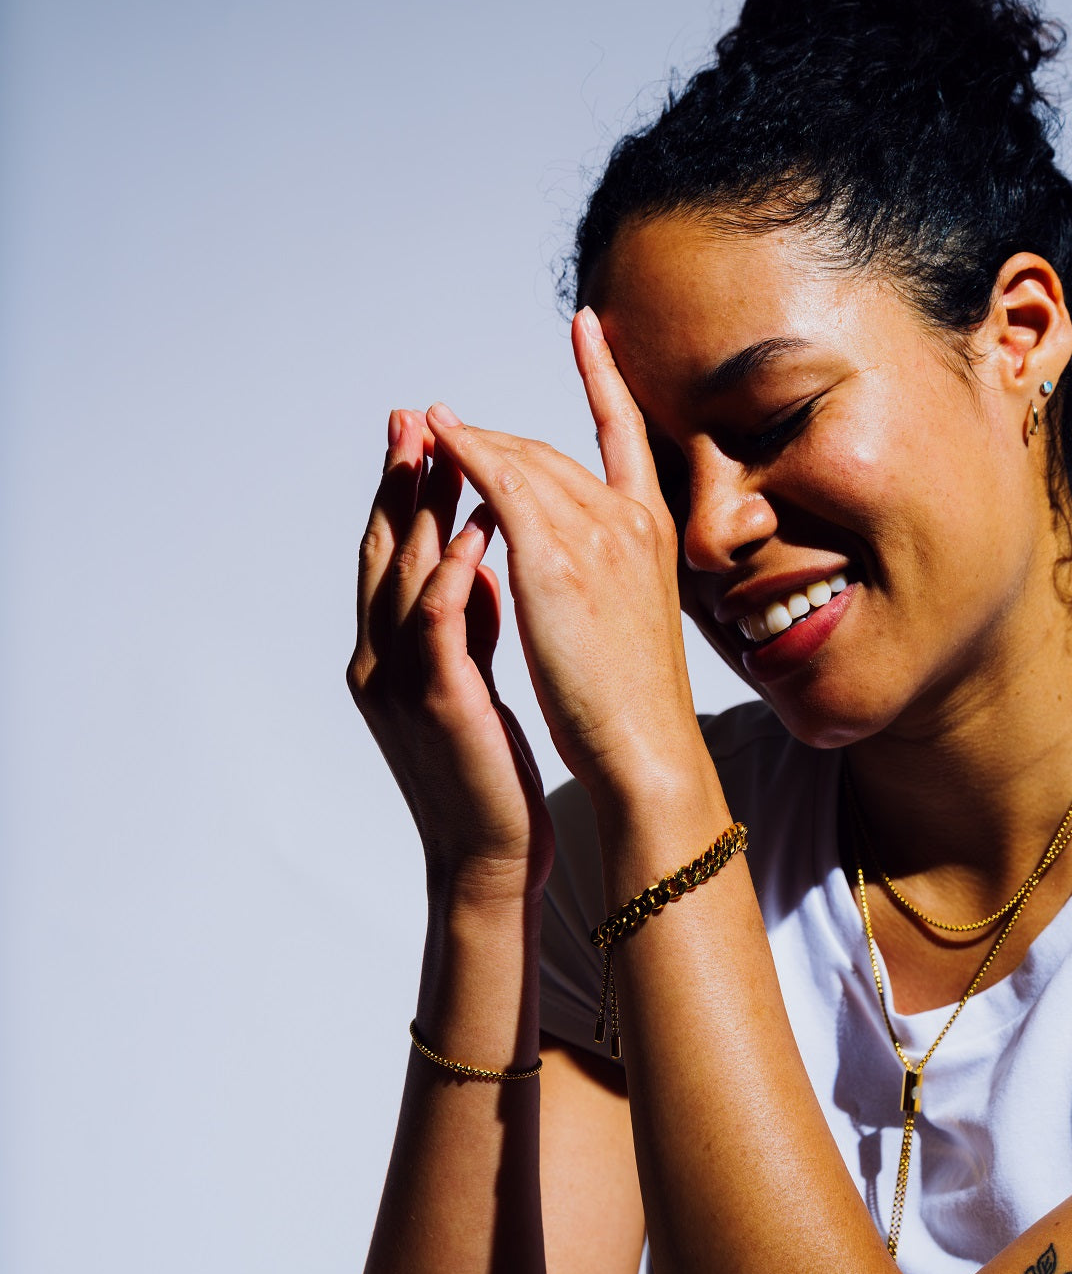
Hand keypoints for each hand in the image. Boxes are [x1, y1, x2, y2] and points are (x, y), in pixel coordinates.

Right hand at [348, 409, 553, 903]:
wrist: (489, 856)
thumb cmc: (487, 771)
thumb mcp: (469, 681)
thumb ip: (467, 623)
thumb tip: (476, 560)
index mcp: (387, 655)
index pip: (387, 558)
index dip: (396, 494)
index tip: (415, 434)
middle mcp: (380, 661)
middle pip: (382, 553)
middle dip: (397, 481)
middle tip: (411, 417)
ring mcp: (403, 682)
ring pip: (403, 575)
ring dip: (420, 508)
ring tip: (439, 447)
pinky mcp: (439, 701)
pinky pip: (442, 621)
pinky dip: (455, 569)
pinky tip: (474, 527)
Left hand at [426, 310, 710, 808]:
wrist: (645, 746)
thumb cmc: (634, 702)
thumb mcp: (626, 619)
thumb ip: (598, 572)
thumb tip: (560, 556)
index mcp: (653, 530)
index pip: (625, 432)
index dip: (605, 375)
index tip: (588, 325)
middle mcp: (630, 518)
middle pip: (550, 451)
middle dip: (493, 436)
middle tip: (443, 426)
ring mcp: (597, 533)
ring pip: (522, 461)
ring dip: (469, 441)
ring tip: (425, 427)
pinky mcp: (557, 558)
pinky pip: (502, 485)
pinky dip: (467, 454)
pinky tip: (437, 438)